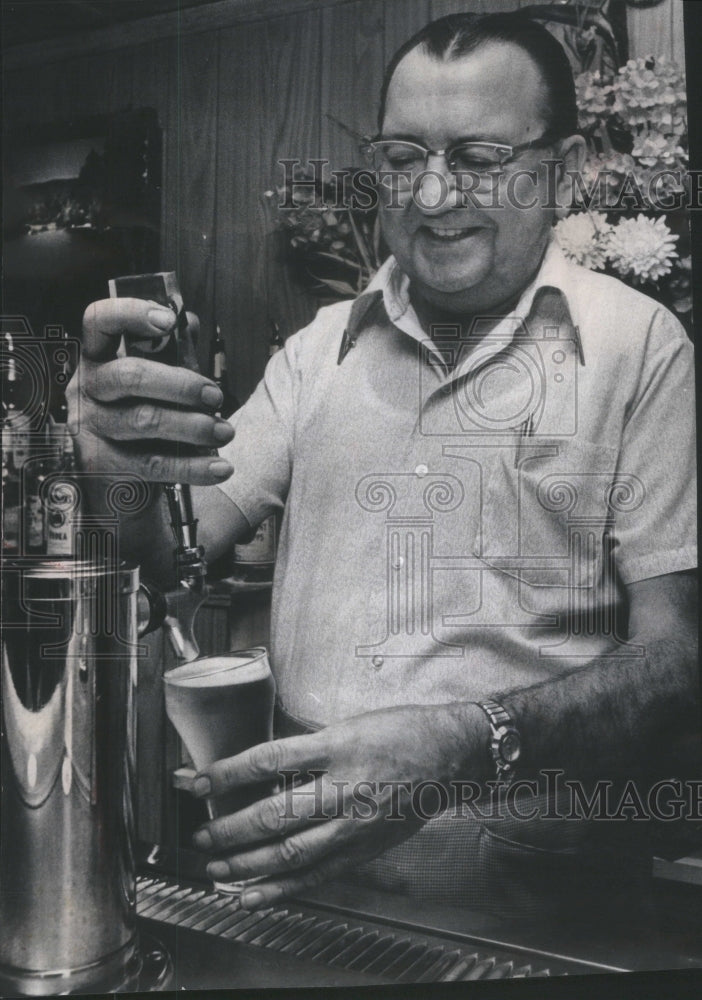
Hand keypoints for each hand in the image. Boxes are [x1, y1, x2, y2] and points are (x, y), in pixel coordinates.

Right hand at [66, 297, 233, 484]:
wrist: (118, 481)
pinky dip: (192, 467)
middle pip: (129, 375)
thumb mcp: (153, 381)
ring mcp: (90, 427)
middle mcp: (86, 388)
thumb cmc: (139, 416)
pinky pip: (152, 463)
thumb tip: (187, 321)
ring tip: (224, 432)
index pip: (98, 321)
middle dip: (181, 384)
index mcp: (97, 358)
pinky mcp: (102, 465)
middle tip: (216, 397)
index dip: (130, 314)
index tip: (169, 320)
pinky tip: (219, 468)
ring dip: (194, 426)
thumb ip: (169, 353)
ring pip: (144, 420)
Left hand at [191, 702, 484, 907]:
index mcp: (338, 746)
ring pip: (289, 852)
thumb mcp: (350, 724)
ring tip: (214, 866)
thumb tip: (259, 765)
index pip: (268, 761)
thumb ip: (308, 747)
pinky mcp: (362, 848)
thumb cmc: (401, 731)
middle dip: (228, 828)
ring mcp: (354, 824)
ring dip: (244, 862)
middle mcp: (344, 787)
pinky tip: (250, 894)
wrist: (451, 755)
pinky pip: (315, 874)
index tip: (196, 782)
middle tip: (199, 834)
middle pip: (273, 814)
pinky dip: (279, 888)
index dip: (226, 773)